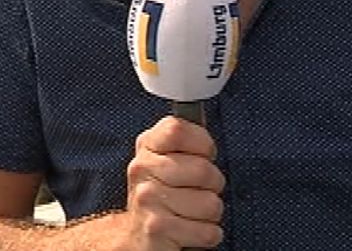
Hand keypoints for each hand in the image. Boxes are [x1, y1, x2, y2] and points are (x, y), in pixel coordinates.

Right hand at [124, 115, 224, 250]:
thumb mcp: (166, 158)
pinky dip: (207, 234)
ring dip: (210, 213)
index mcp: (147, 146)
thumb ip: (184, 139)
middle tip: (199, 190)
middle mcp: (142, 170)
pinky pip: (208, 231)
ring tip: (192, 211)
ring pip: (211, 204)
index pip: (178, 130)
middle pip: (203, 170)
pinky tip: (191, 229)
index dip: (202, 144)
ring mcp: (147, 199)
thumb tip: (200, 117)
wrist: (137, 234)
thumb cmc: (161, 193)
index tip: (203, 155)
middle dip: (213, 184)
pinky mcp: (157, 229)